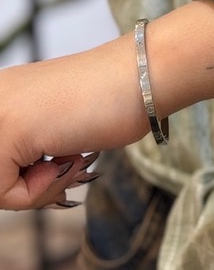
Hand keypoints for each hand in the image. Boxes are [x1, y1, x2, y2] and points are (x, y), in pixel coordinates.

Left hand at [0, 36, 146, 211]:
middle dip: (29, 184)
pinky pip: (5, 193)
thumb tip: (16, 182)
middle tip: (67, 165)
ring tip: (71, 157)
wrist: (143, 76)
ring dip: (39, 187)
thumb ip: (29, 145)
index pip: (0, 162)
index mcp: (2, 92)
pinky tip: (69, 157)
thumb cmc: (114, 100)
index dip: (27, 175)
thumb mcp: (56, 125)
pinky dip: (41, 189)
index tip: (58, 160)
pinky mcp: (6, 131)